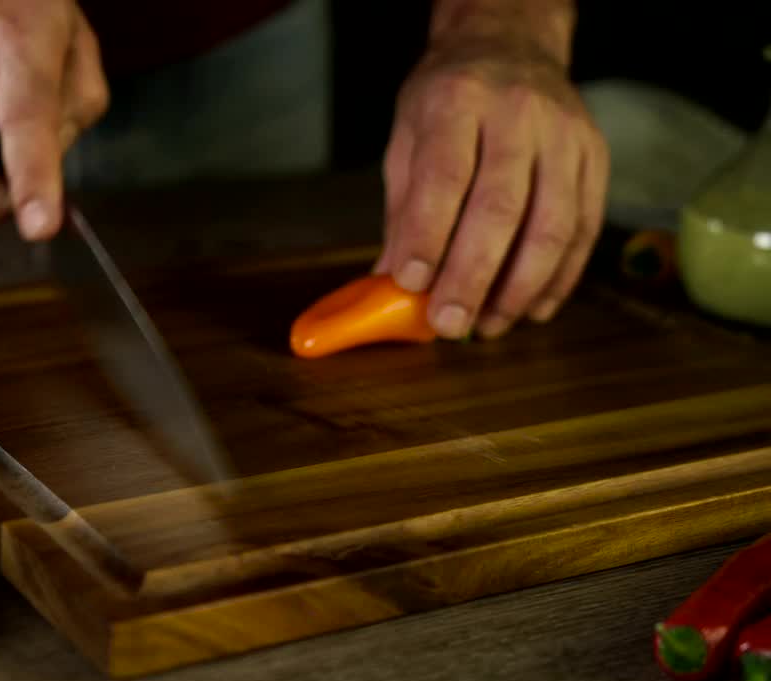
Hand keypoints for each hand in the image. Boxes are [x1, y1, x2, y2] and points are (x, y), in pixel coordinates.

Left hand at [374, 5, 608, 339]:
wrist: (510, 45)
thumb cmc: (448, 99)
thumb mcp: (407, 137)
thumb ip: (402, 207)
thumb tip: (392, 280)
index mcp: (458, 101)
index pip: (444, 178)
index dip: (428, 237)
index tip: (411, 285)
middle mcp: (518, 115)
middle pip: (501, 208)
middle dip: (473, 276)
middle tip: (449, 324)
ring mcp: (566, 136)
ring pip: (552, 225)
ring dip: (520, 288)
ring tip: (489, 325)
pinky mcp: (596, 158)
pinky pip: (585, 229)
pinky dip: (560, 278)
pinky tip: (533, 309)